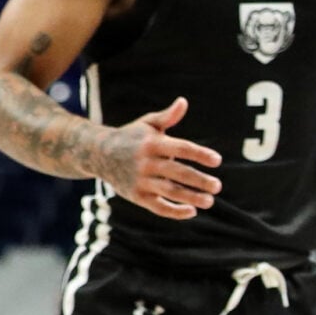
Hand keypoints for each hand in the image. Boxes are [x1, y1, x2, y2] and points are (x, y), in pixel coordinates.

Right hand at [98, 96, 221, 218]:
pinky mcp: (136, 195)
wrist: (97, 153)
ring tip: (210, 201)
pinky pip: (158, 207)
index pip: (181, 148)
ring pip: (170, 192)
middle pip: (178, 173)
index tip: (217, 161)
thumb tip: (183, 102)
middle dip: (199, 181)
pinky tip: (192, 212)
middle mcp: (147, 162)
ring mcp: (141, 180)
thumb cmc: (130, 137)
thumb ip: (167, 117)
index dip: (200, 154)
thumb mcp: (147, 124)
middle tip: (218, 186)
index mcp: (153, 144)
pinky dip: (175, 212)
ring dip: (191, 198)